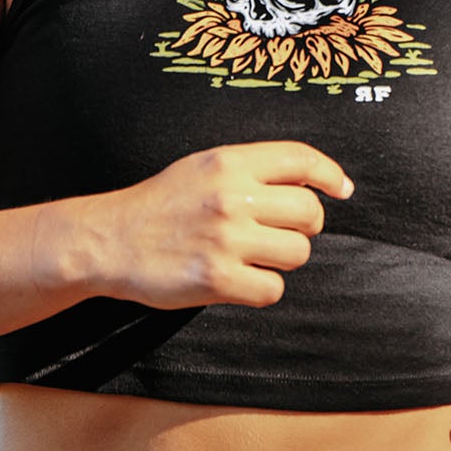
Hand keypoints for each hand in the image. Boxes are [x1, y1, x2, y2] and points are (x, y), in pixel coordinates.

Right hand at [82, 141, 352, 309]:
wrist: (108, 240)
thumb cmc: (157, 207)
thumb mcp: (200, 169)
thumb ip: (249, 171)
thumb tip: (310, 185)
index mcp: (229, 164)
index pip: (301, 161)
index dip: (330, 175)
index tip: (342, 189)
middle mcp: (232, 198)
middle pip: (310, 214)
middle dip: (304, 228)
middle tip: (278, 234)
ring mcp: (225, 239)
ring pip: (297, 254)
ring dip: (281, 260)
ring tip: (250, 257)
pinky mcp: (217, 279)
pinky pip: (272, 289)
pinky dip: (261, 289)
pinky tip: (237, 280)